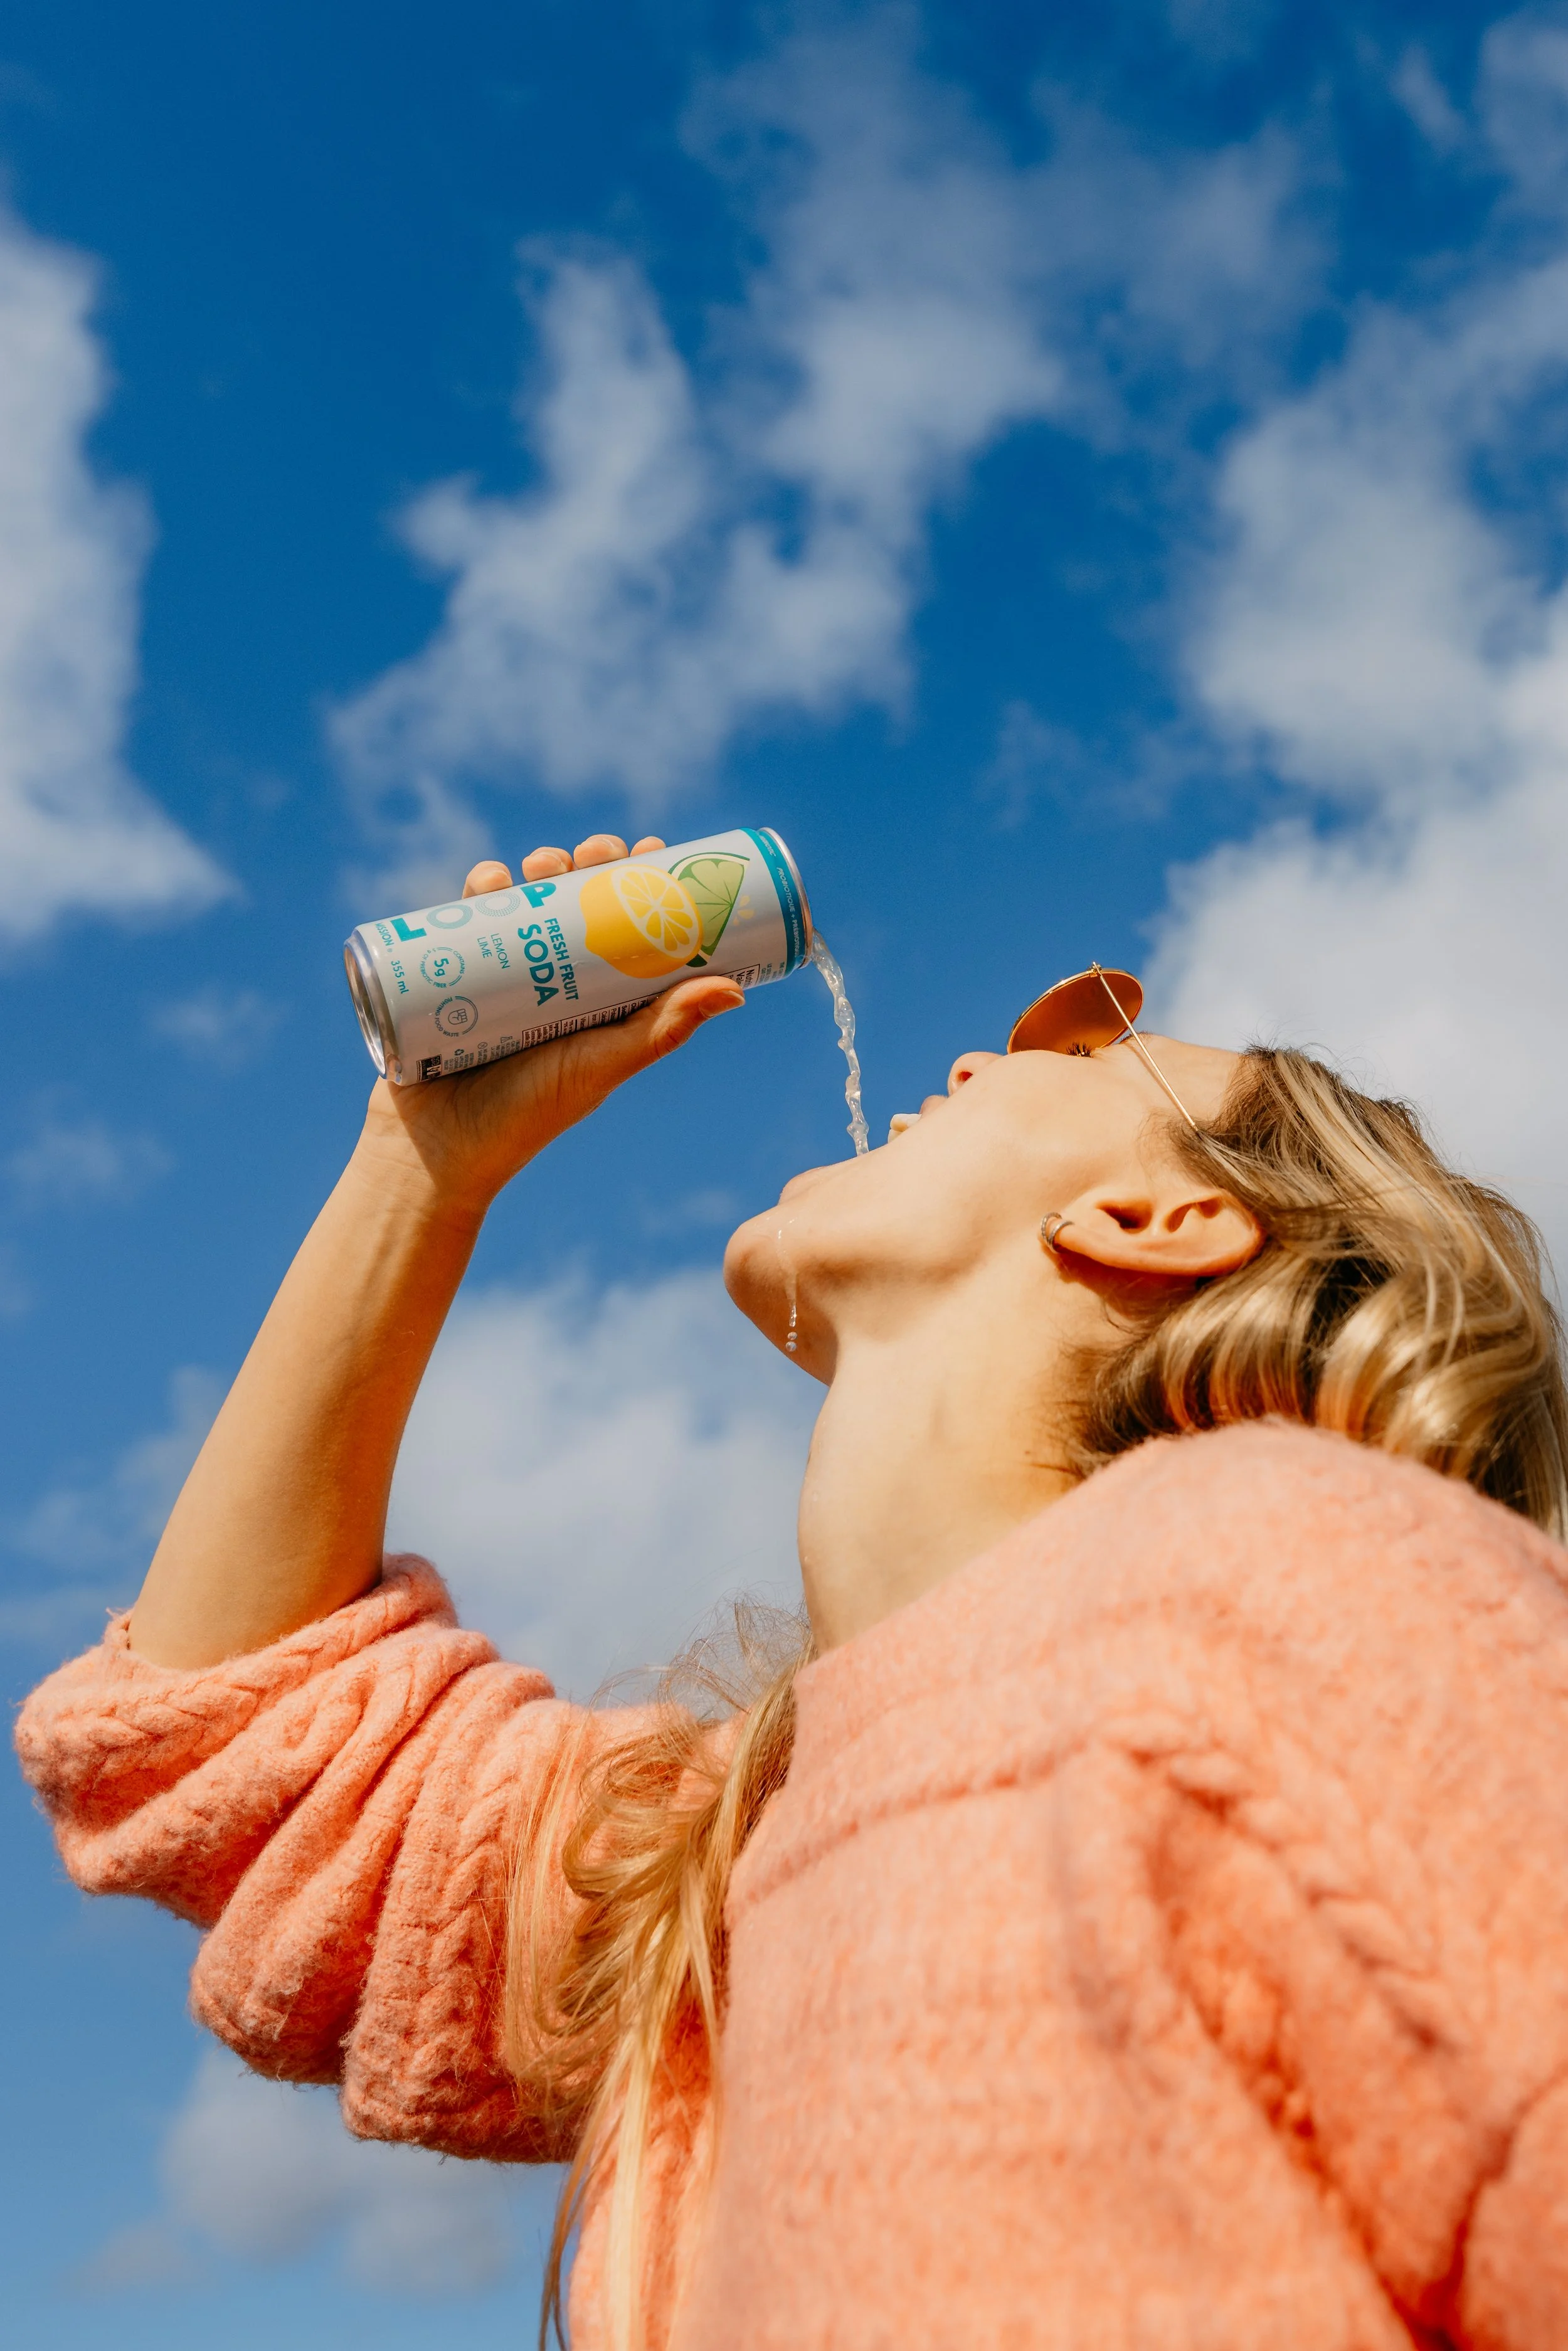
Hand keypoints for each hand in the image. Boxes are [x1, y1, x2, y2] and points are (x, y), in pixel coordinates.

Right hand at [355, 832, 743, 1214]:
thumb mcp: (603, 1065)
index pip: (628, 925)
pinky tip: (490, 881)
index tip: (654, 850)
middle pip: (578, 900)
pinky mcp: (453, 970)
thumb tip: (737, 989)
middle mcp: (554, 978)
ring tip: (544, 867)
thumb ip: (663, 1031)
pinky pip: (468, 915)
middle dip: (590, 862)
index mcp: (598, 997)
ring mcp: (503, 971)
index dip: (642, 882)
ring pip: (527, 897)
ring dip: (540, 864)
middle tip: (595, 855)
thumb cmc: (527, 1115)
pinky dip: (481, 886)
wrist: (438, 1148)